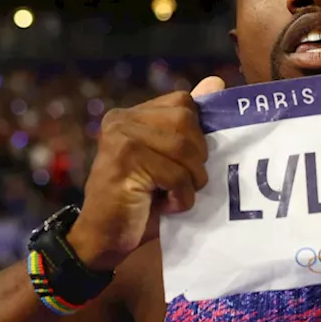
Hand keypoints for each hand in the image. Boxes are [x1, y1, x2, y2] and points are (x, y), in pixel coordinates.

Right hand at [68, 75, 224, 270]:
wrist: (104, 239)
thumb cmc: (141, 203)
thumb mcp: (171, 162)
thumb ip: (190, 126)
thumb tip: (216, 81)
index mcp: (133, 115)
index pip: (185, 103)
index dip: (197, 135)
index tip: (186, 163)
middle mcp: (122, 119)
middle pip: (187, 121)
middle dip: (196, 159)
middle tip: (182, 183)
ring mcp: (120, 138)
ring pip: (183, 148)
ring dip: (189, 181)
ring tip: (173, 195)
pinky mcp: (124, 162)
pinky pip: (175, 174)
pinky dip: (181, 197)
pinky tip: (165, 206)